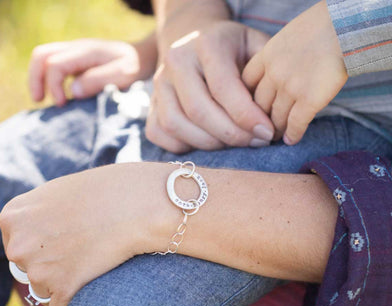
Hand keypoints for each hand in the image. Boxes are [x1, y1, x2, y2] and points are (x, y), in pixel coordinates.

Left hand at [0, 163, 165, 305]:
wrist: (135, 204)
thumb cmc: (104, 192)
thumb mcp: (59, 194)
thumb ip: (39, 215)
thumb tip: (37, 239)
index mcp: (13, 217)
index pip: (18, 242)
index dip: (44, 242)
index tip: (66, 236)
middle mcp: (18, 245)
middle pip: (28, 266)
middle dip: (50, 263)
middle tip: (82, 248)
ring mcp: (39, 269)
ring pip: (44, 288)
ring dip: (64, 281)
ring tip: (92, 260)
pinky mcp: (63, 289)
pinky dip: (72, 305)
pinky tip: (89, 289)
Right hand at [29, 35, 156, 105]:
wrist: (142, 57)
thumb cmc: (135, 67)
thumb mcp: (123, 74)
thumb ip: (99, 80)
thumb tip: (73, 91)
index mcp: (85, 51)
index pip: (55, 64)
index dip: (53, 85)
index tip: (63, 104)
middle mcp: (76, 49)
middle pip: (41, 55)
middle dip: (35, 79)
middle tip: (39, 101)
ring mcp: (74, 55)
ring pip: (43, 59)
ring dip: (39, 79)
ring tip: (42, 100)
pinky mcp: (76, 63)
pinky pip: (53, 67)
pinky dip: (49, 81)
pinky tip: (57, 97)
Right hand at [146, 21, 273, 152]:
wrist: (196, 44)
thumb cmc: (233, 52)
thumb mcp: (255, 49)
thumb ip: (264, 76)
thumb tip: (272, 115)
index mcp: (206, 43)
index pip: (223, 87)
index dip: (246, 116)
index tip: (266, 134)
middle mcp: (176, 61)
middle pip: (198, 110)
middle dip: (231, 135)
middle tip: (254, 142)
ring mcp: (158, 84)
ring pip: (176, 125)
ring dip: (209, 143)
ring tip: (233, 143)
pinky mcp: (150, 106)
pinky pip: (161, 134)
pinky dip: (184, 146)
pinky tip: (208, 142)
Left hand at [242, 0, 347, 144]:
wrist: (346, 27)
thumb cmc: (324, 27)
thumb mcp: (290, 36)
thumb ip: (278, 57)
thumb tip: (276, 75)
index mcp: (267, 56)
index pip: (246, 84)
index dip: (247, 99)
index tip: (251, 108)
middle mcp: (274, 74)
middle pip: (259, 105)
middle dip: (260, 119)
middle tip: (262, 128)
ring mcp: (290, 88)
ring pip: (276, 118)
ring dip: (276, 130)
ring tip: (277, 136)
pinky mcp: (309, 100)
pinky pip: (295, 124)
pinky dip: (293, 135)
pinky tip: (291, 140)